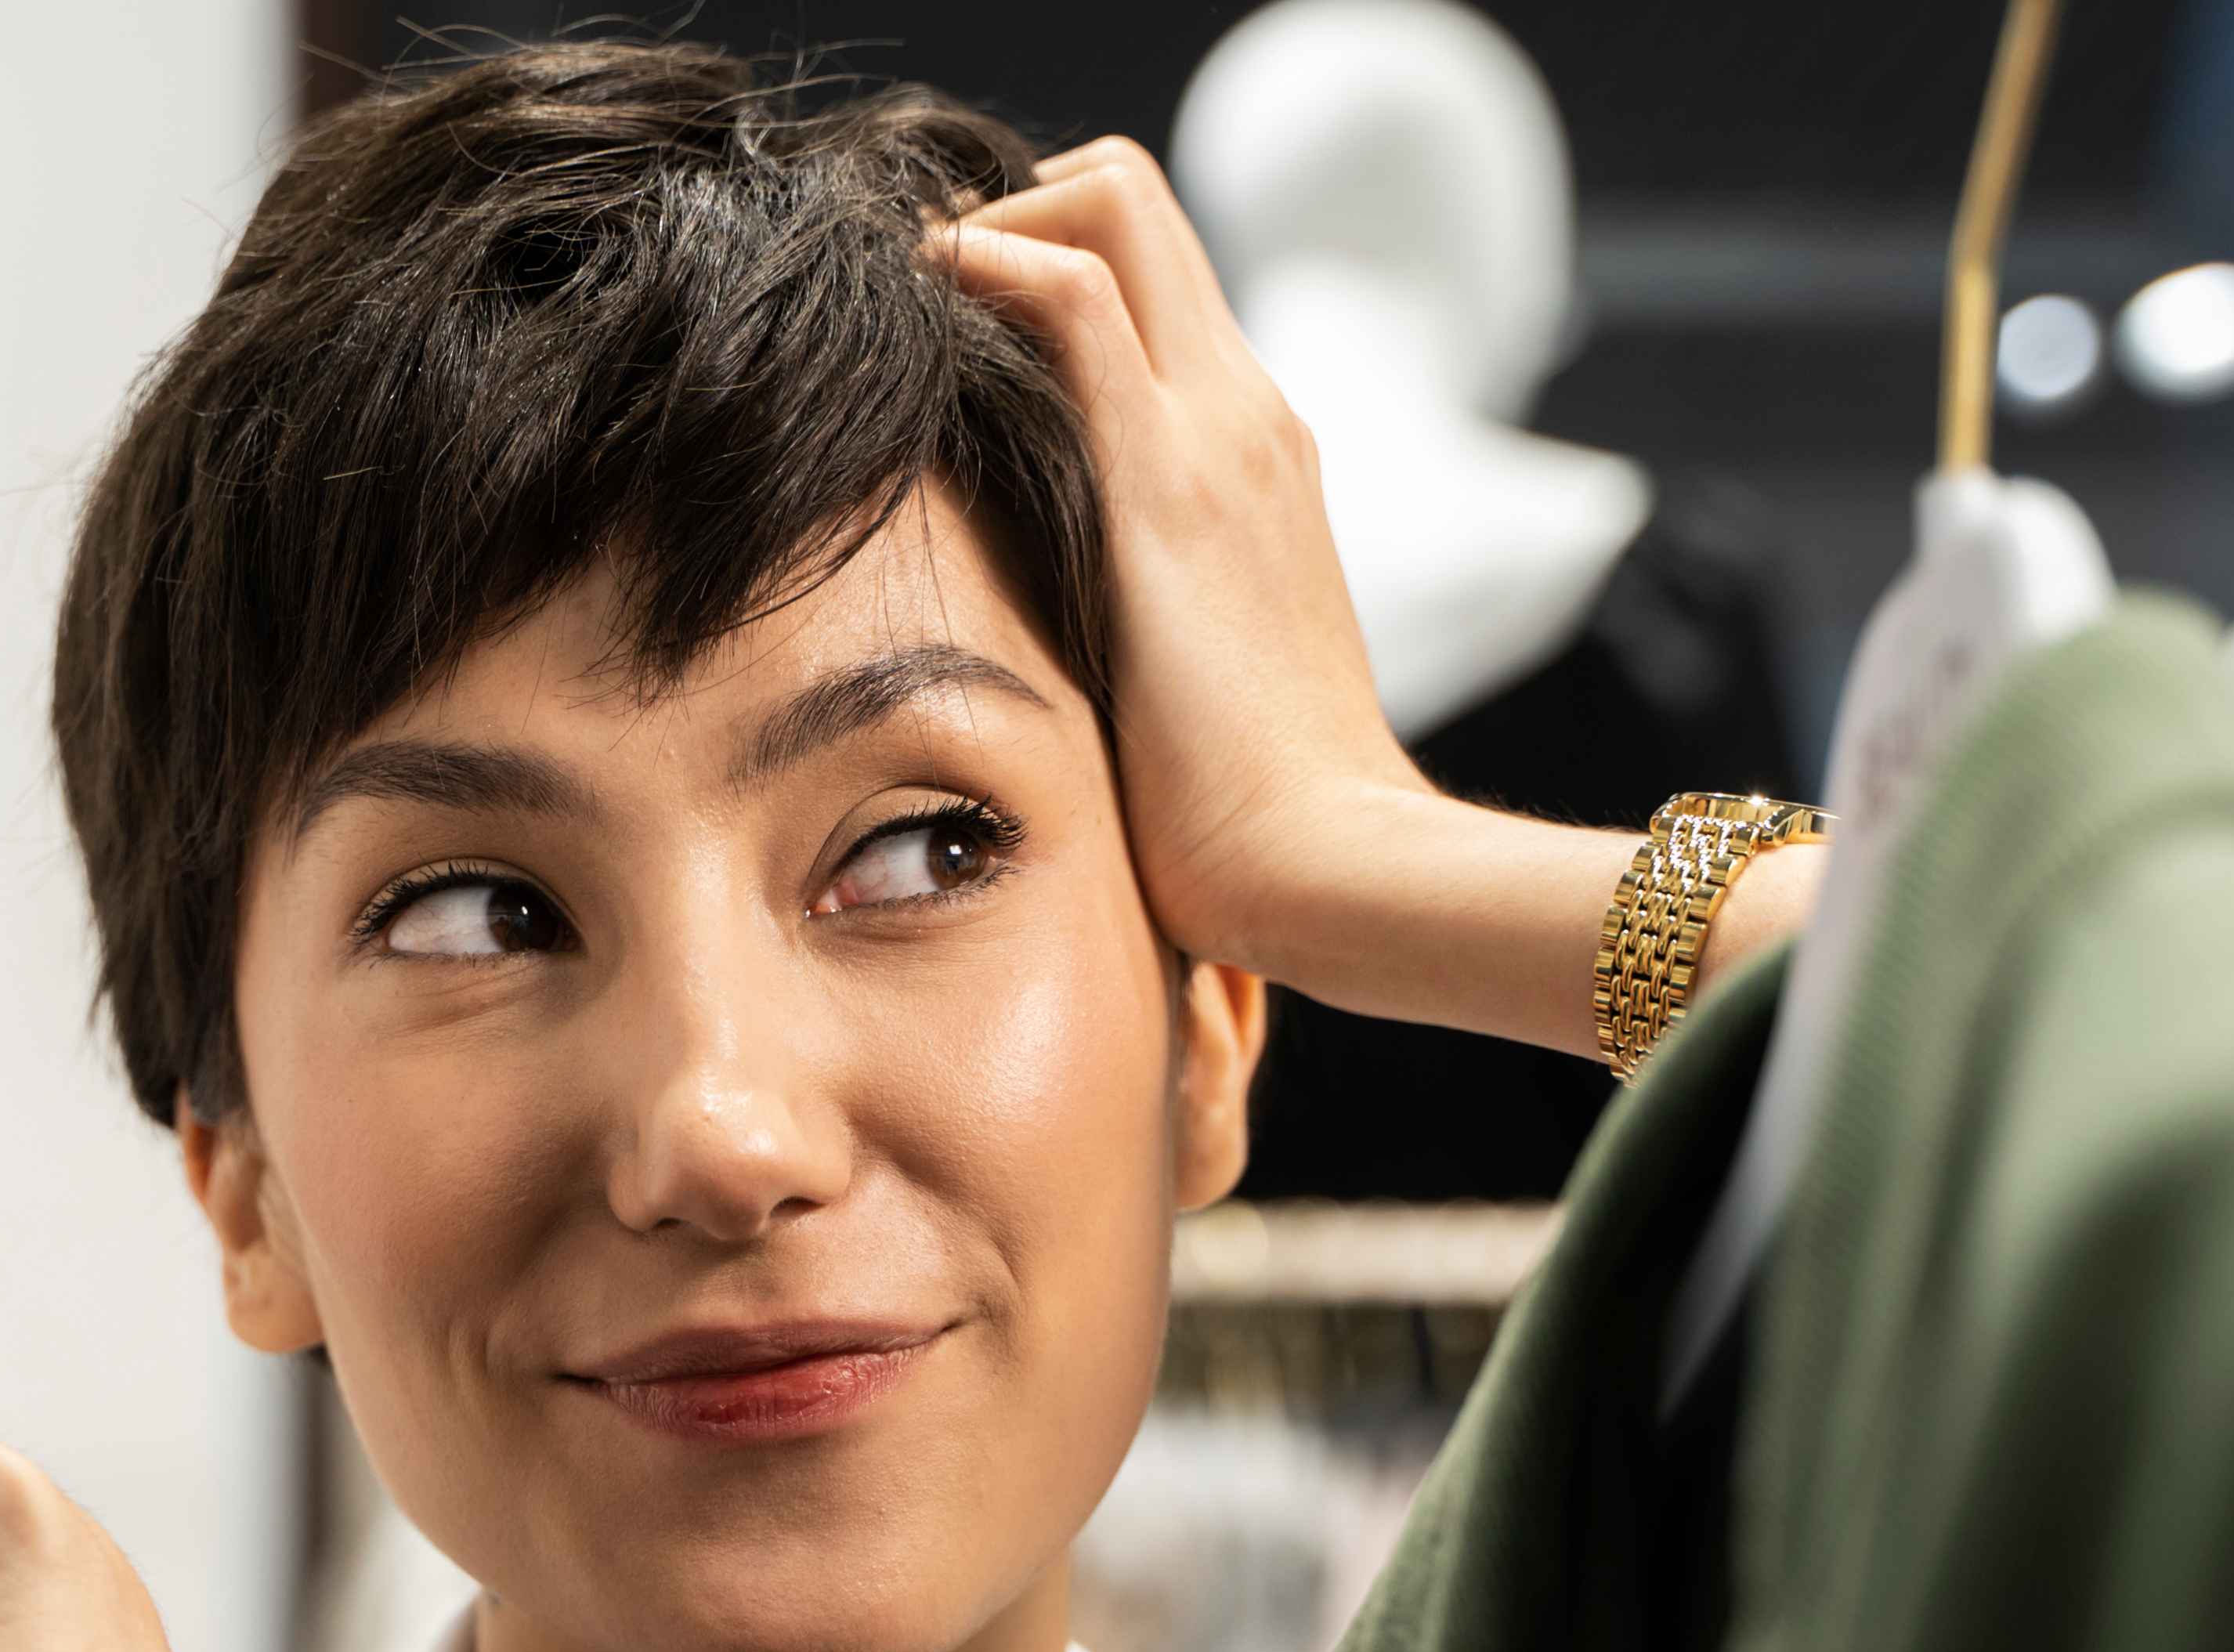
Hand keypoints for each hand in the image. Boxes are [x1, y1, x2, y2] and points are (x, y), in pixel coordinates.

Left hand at [942, 143, 1414, 972]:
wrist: (1330, 868)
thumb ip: (1129, 633)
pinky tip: (916, 308)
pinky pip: (1075, 292)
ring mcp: (1218, 430)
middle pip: (1135, 201)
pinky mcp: (1169, 475)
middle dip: (1009, 205)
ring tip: (903, 300)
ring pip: (1112, 204)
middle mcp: (1246, 414)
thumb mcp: (1176, 685)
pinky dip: (984, 262)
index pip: (1157, 276)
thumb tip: (1047, 671)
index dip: (1045, 251)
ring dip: (986, 220)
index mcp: (1251, 458)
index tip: (950, 328)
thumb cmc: (1249, 821)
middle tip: (914, 297)